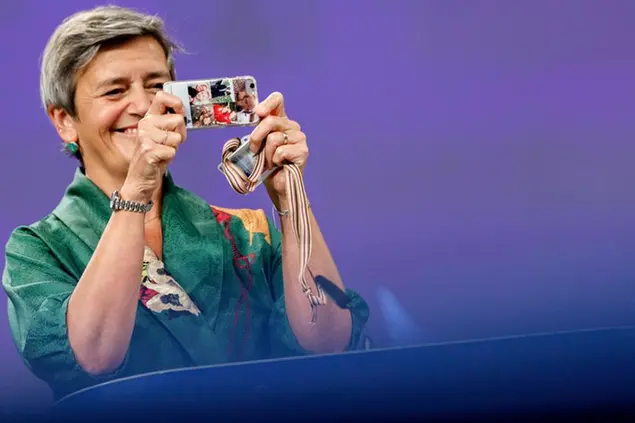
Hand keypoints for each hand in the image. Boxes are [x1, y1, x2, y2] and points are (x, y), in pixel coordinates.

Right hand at [121, 91, 186, 202]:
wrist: (141, 179)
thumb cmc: (155, 157)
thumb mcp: (163, 136)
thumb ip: (171, 124)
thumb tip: (183, 113)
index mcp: (149, 118)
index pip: (161, 97)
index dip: (176, 102)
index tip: (181, 111)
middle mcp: (145, 124)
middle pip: (178, 120)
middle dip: (180, 134)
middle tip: (169, 144)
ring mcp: (145, 137)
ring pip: (176, 137)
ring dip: (174, 147)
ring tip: (163, 153)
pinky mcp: (148, 151)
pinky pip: (172, 151)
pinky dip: (170, 158)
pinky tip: (160, 160)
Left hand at [247, 92, 308, 209]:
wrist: (277, 186)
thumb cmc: (266, 166)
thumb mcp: (257, 145)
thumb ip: (254, 132)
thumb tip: (247, 125)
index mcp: (280, 121)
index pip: (278, 100)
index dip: (268, 103)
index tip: (259, 113)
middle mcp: (291, 126)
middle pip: (270, 121)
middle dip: (257, 137)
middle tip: (255, 150)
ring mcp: (299, 138)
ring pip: (274, 138)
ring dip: (267, 154)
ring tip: (271, 162)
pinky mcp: (303, 151)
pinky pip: (281, 151)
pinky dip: (275, 161)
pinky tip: (280, 165)